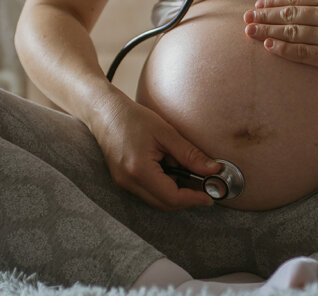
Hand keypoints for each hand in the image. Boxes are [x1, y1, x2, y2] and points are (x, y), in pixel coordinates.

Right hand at [89, 93, 220, 210]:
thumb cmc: (133, 117)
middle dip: (187, 198)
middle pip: (164, 204)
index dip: (194, 198)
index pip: (172, 197)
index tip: (210, 194)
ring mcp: (123, 183)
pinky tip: (171, 171)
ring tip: (188, 175)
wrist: (105, 112)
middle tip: (204, 186)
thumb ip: (190, 154)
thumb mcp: (166, 132)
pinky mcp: (123, 181)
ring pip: (156, 201)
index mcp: (139, 170)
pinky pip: (148, 193)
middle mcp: (128, 182)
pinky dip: (163, 187)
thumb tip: (213, 171)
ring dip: (175, 193)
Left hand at [243, 0, 317, 76]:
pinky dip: (284, 50)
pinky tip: (269, 47)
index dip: (274, 1)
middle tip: (246, 17)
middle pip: (289, 14)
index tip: (258, 4)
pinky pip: (303, 53)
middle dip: (264, 15)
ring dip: (268, 32)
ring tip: (250, 31)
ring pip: (292, 33)